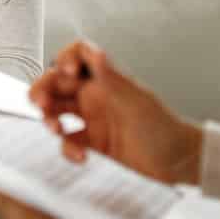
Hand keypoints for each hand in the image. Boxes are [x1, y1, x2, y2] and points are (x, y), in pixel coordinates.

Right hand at [30, 40, 202, 184]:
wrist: (179, 164)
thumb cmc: (165, 130)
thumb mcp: (136, 102)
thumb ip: (112, 79)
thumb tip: (95, 54)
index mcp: (106, 79)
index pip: (78, 56)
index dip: (66, 59)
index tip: (65, 71)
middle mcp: (95, 96)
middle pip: (57, 84)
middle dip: (43, 90)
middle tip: (40, 103)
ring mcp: (91, 120)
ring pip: (56, 111)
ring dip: (49, 118)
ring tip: (55, 128)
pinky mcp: (91, 145)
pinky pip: (67, 142)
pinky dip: (67, 148)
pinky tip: (80, 155)